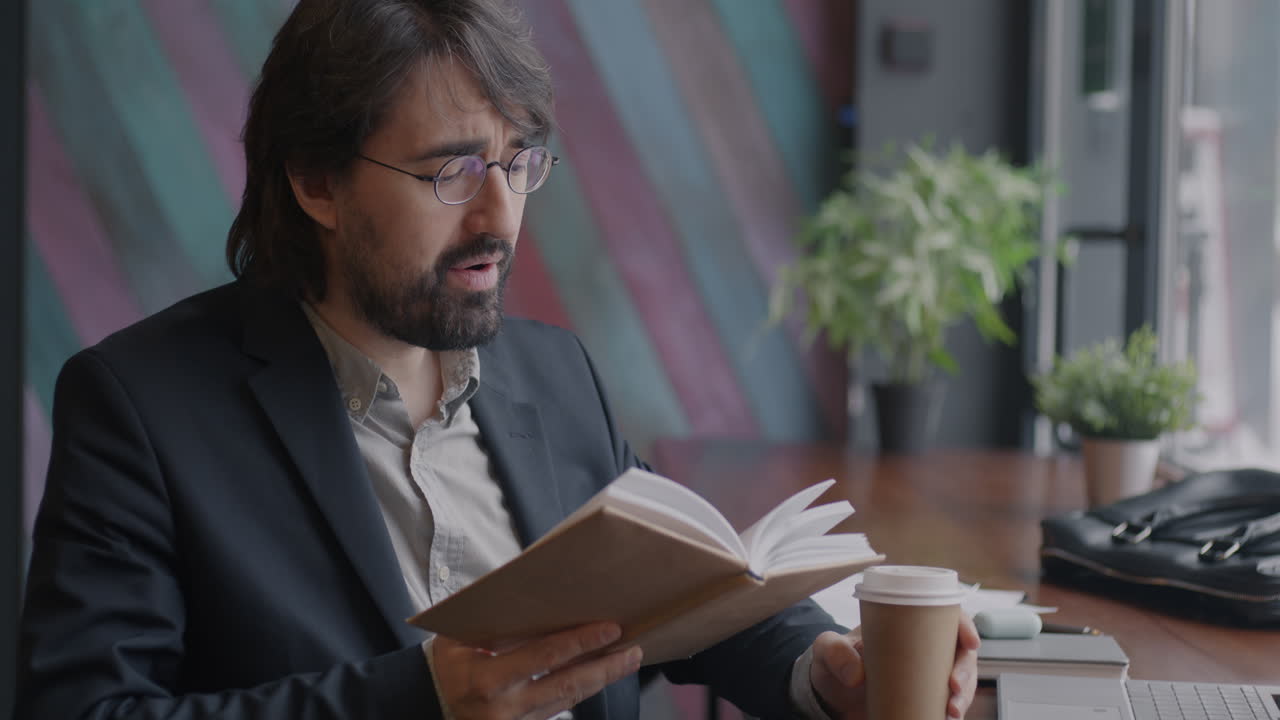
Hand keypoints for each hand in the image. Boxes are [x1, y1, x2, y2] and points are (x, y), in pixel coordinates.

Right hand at [431, 622, 641, 719]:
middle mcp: (506, 709)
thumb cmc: (445, 663)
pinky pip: (559, 709)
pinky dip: (581, 690)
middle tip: (633, 648)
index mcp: (489, 681)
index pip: (545, 658)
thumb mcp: (460, 638)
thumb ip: (497, 623)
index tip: (610, 628)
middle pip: (568, 685)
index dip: (581, 642)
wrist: (424, 702)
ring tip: (627, 658)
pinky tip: (599, 675)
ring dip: (601, 678)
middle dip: (605, 666)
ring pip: (569, 700)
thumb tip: (537, 597)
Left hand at [810, 613, 981, 718]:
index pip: (944, 616)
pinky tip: (948, 718)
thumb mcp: (827, 649)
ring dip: (965, 696)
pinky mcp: (924, 699)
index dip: (965, 625)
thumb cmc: (834, 662)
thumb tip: (857, 674)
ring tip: (952, 711)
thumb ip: (835, 653)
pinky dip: (953, 711)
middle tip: (955, 686)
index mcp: (905, 625)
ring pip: (961, 681)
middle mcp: (923, 649)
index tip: (970, 642)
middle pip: (961, 653)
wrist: (830, 696)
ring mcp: (926, 676)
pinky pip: (948, 704)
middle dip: (967, 670)